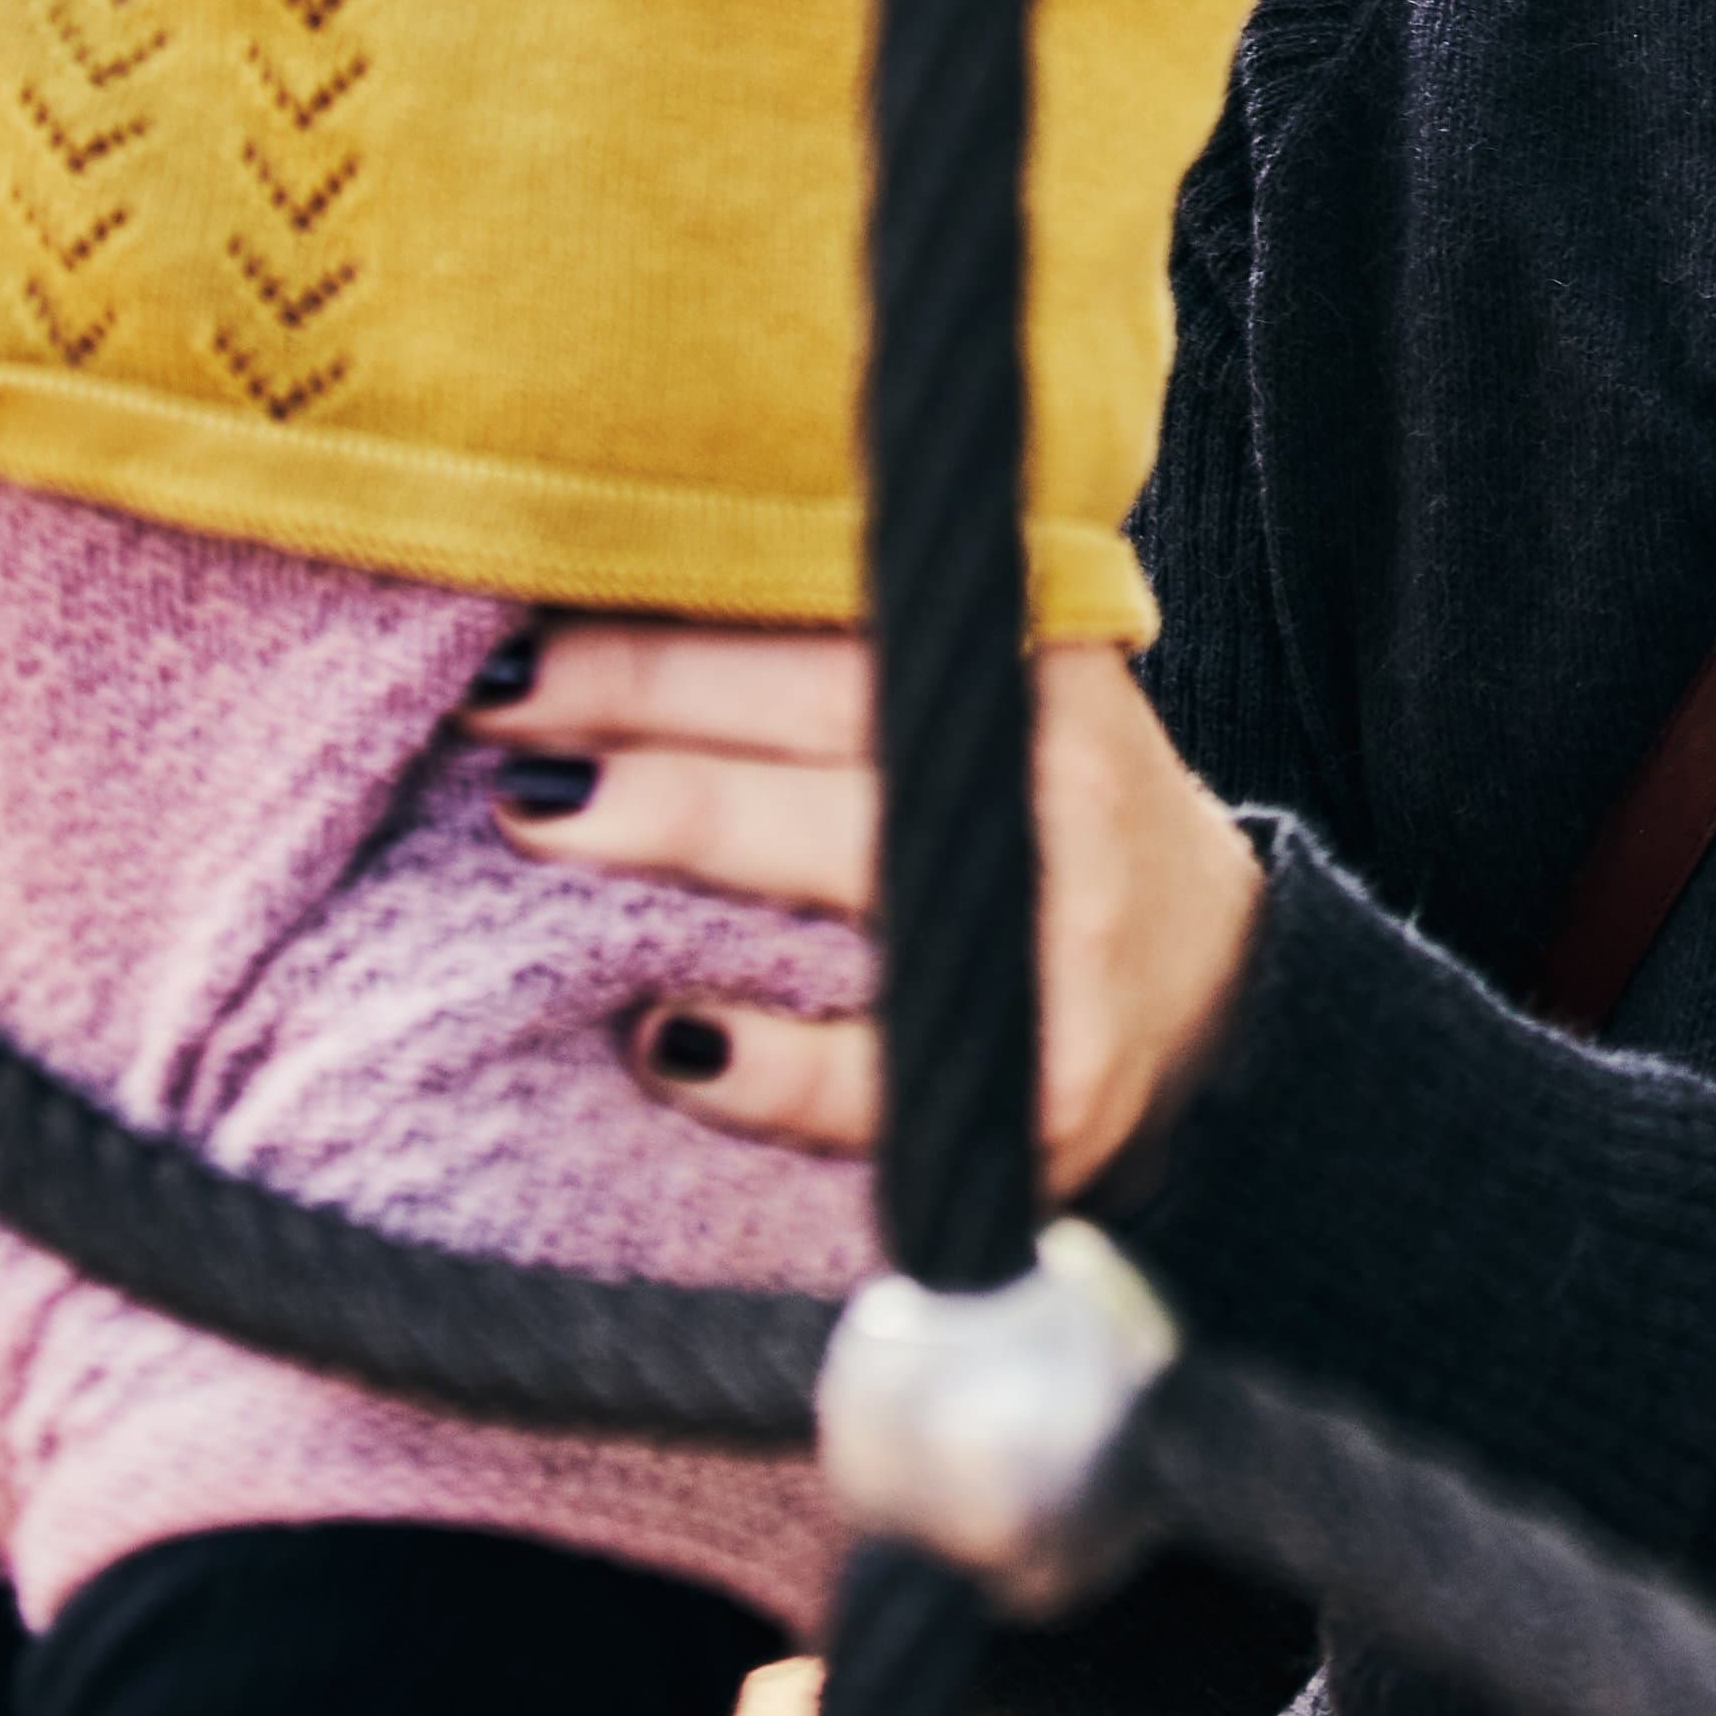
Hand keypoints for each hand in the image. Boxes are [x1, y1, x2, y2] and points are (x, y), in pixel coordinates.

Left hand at [466, 629, 1263, 1195]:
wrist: (1216, 1010)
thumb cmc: (1027, 838)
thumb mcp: (984, 715)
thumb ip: (846, 665)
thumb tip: (587, 624)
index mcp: (1038, 671)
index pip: (838, 622)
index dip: (675, 628)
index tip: (524, 637)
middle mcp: (1061, 787)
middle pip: (838, 717)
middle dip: (648, 709)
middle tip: (499, 716)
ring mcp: (1063, 940)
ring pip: (855, 866)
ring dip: (685, 836)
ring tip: (539, 824)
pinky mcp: (1048, 1093)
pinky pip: (874, 1079)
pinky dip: (759, 1065)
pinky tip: (663, 1042)